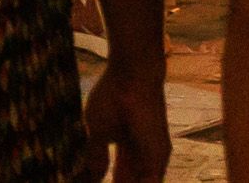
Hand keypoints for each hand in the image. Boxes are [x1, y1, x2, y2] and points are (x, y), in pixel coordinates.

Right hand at [85, 47, 170, 182]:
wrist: (131, 75)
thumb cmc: (113, 96)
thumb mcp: (98, 133)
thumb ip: (96, 158)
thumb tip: (90, 178)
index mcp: (128, 148)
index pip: (119, 179)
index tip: (93, 182)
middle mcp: (143, 156)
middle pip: (129, 182)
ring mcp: (153, 159)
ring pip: (139, 182)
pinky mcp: (158, 160)